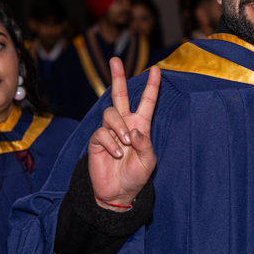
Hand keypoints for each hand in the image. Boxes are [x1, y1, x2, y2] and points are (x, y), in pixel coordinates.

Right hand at [88, 58, 159, 209]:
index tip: (156, 69)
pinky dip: (111, 143)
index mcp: (141, 125)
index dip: (152, 86)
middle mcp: (124, 124)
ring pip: (110, 113)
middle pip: (119, 94)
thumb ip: (146, 145)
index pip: (147, 101)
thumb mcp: (149, 161)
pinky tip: (117, 154)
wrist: (118, 193)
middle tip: (115, 60)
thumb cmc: (136, 176)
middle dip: (118, 77)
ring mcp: (109, 131)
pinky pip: (102, 132)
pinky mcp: (97, 140)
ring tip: (126, 144)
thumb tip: (135, 131)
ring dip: (119, 127)